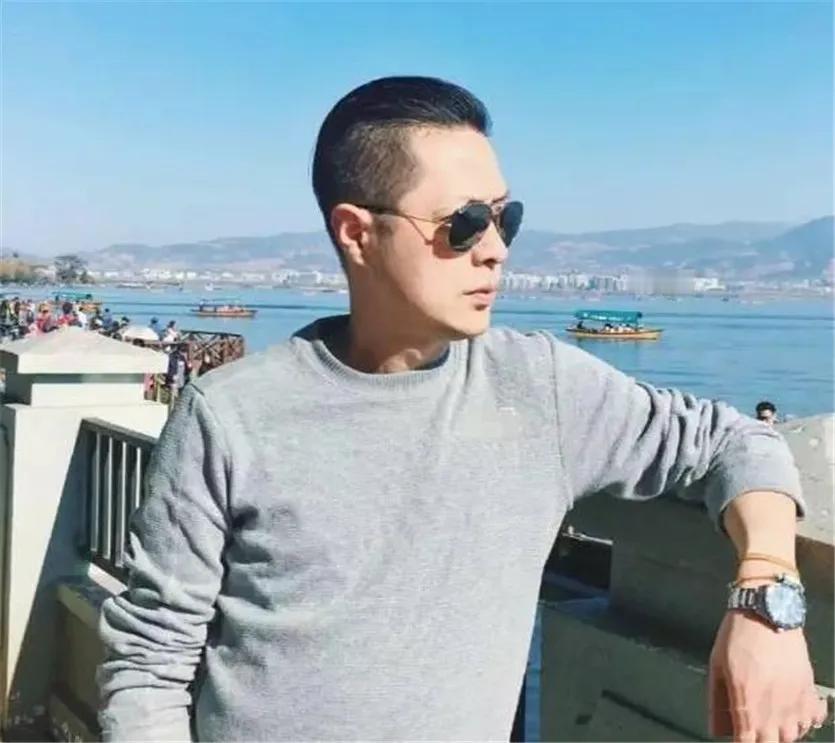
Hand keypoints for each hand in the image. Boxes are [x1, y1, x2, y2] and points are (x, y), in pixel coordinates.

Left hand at [709, 610, 826, 741]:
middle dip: (761, 740)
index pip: (747, 742)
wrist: (766, 611)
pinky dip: (805, 722)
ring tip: (769, 721)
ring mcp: (795, 699)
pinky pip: (814, 719)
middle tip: (752, 729)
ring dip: (781, 733)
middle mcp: (774, 706)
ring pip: (793, 735)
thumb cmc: (738, 635)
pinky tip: (793, 713)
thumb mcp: (717, 665)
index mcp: (747, 701)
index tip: (738, 738)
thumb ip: (717, 700)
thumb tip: (715, 727)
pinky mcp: (809, 689)